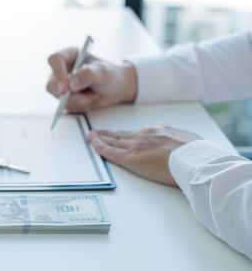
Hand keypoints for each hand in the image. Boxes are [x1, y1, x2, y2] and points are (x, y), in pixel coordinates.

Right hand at [46, 47, 137, 111]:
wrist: (116, 89)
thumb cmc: (111, 75)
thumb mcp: (104, 73)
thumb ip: (88, 75)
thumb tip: (71, 84)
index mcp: (70, 56)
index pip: (55, 60)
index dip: (58, 73)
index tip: (65, 87)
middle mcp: (63, 69)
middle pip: (52, 83)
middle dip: (68, 95)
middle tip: (84, 98)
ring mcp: (63, 85)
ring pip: (59, 97)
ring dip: (78, 101)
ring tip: (93, 95)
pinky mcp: (66, 97)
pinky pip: (66, 106)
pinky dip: (80, 106)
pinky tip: (90, 100)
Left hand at [87, 123, 201, 185]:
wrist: (195, 159)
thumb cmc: (198, 155)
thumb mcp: (190, 141)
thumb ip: (180, 141)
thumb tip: (181, 146)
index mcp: (161, 130)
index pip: (139, 133)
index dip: (128, 135)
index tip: (121, 134)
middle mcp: (146, 134)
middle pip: (123, 135)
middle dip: (109, 134)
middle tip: (97, 132)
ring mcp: (137, 145)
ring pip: (114, 141)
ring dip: (100, 138)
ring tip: (91, 137)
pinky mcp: (131, 158)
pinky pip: (111, 152)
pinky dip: (100, 147)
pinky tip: (93, 145)